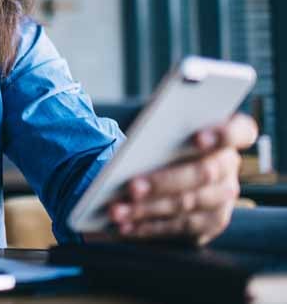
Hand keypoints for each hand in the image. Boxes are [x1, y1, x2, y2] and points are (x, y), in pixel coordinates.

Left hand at [108, 113, 257, 243]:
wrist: (165, 167)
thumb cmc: (161, 141)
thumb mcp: (162, 128)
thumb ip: (159, 129)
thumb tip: (134, 146)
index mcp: (226, 134)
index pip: (239, 132)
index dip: (223, 134)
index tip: (197, 138)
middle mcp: (230, 166)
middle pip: (203, 173)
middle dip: (164, 181)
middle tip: (131, 187)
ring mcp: (224, 197)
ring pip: (188, 204)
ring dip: (148, 209)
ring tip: (117, 211)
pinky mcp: (212, 223)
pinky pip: (180, 227)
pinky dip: (149, 227)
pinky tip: (125, 227)